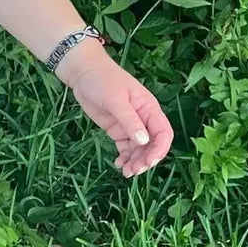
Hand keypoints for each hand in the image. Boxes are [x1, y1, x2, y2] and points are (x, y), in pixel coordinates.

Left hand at [55, 42, 173, 177]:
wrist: (83, 73)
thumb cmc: (102, 80)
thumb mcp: (116, 100)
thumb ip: (130, 120)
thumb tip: (143, 141)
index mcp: (150, 109)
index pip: (164, 133)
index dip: (160, 149)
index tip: (148, 162)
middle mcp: (143, 119)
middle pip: (152, 145)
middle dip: (146, 159)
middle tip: (133, 171)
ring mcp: (130, 126)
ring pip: (139, 149)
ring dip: (135, 162)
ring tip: (125, 172)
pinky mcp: (118, 130)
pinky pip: (126, 148)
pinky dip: (125, 157)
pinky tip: (119, 164)